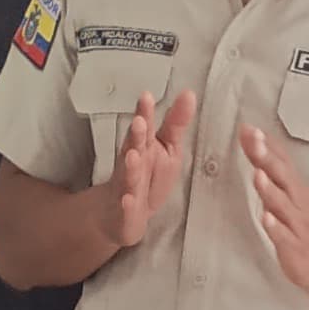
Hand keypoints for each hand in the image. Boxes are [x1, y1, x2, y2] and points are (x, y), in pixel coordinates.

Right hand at [101, 86, 196, 251]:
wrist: (119, 215)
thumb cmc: (147, 176)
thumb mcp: (166, 147)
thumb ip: (175, 123)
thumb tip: (189, 94)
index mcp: (143, 147)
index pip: (144, 127)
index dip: (145, 113)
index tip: (147, 96)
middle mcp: (132, 164)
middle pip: (133, 147)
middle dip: (135, 135)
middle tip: (139, 121)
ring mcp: (126, 188)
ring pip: (128, 176)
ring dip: (130, 167)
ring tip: (132, 156)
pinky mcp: (125, 212)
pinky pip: (125, 208)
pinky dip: (126, 204)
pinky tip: (128, 200)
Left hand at [240, 122, 308, 302]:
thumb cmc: (301, 224)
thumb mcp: (286, 193)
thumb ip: (267, 168)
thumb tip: (250, 140)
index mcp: (292, 188)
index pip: (280, 161)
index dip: (265, 144)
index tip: (249, 128)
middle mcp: (295, 202)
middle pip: (282, 177)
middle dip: (267, 158)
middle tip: (254, 141)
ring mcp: (295, 224)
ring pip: (282, 204)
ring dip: (269, 188)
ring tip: (258, 174)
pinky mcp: (293, 246)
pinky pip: (283, 236)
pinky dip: (274, 226)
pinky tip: (265, 217)